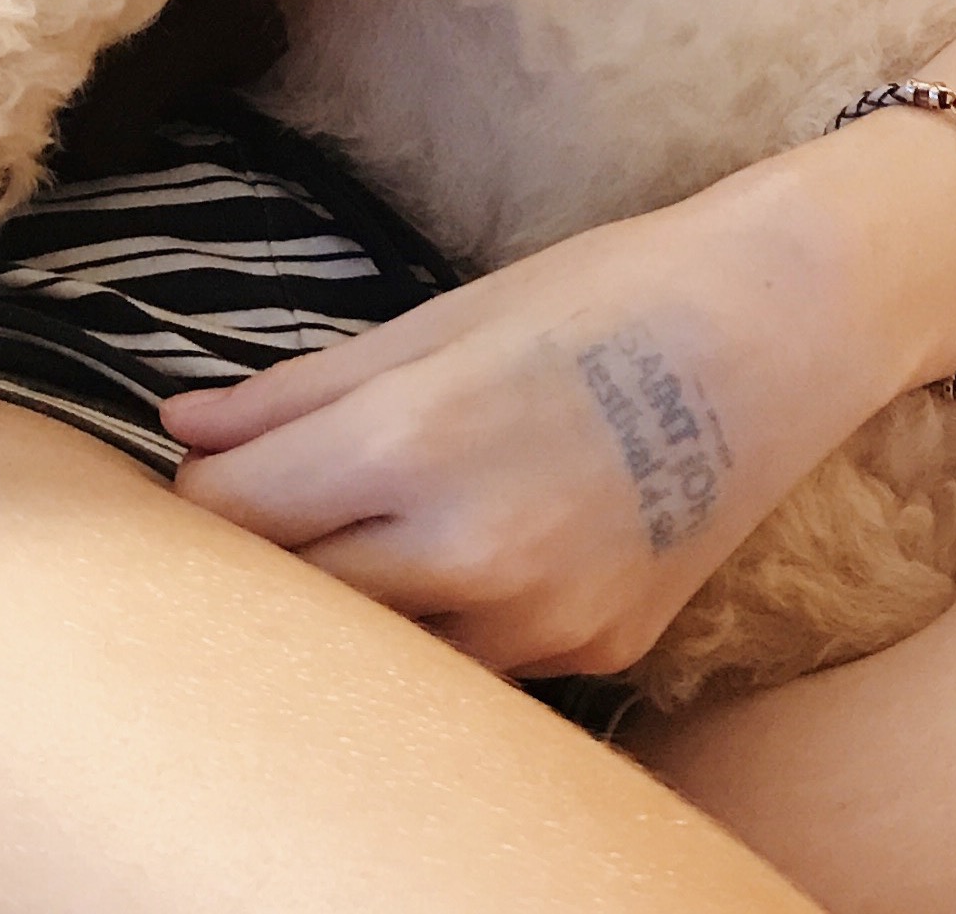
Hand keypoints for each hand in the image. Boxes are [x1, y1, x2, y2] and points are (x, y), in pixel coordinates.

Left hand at [159, 141, 912, 679]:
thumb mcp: (435, 321)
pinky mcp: (596, 651)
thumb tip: (180, 426)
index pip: (240, 515)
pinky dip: (446, 621)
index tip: (207, 474)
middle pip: (298, 599)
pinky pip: (480, 661)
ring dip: (354, 604)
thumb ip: (299, 389)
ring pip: (387, 650)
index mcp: (413, 443)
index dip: (204, 496)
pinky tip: (454, 561)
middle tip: (263, 514)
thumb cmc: (598, 294)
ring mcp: (542, 618)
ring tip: (356, 537)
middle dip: (265, 559)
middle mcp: (472, 551)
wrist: (776, 330)